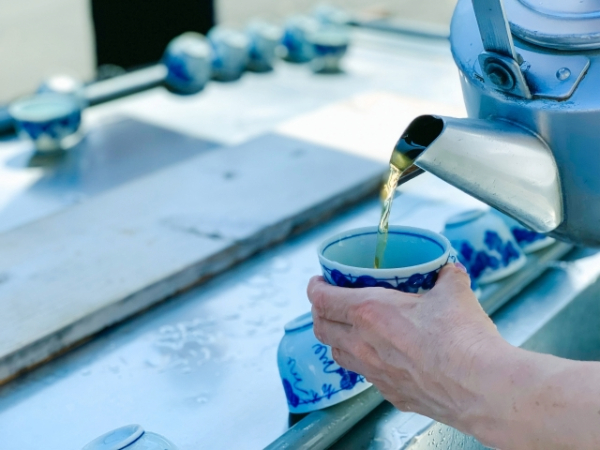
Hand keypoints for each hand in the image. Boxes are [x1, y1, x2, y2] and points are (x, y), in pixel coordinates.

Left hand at [308, 264, 506, 430]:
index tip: (319, 281)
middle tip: (330, 302)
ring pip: (338, 354)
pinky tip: (380, 356)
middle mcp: (363, 344)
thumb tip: (448, 270)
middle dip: (320, 312)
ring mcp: (374, 372)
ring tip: (348, 329)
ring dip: (336, 338)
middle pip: (321, 328)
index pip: (322, 299)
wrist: (480, 387)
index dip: (315, 287)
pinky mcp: (391, 393)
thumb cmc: (462, 340)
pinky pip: (365, 375)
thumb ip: (446, 277)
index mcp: (369, 312)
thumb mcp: (454, 292)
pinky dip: (363, 362)